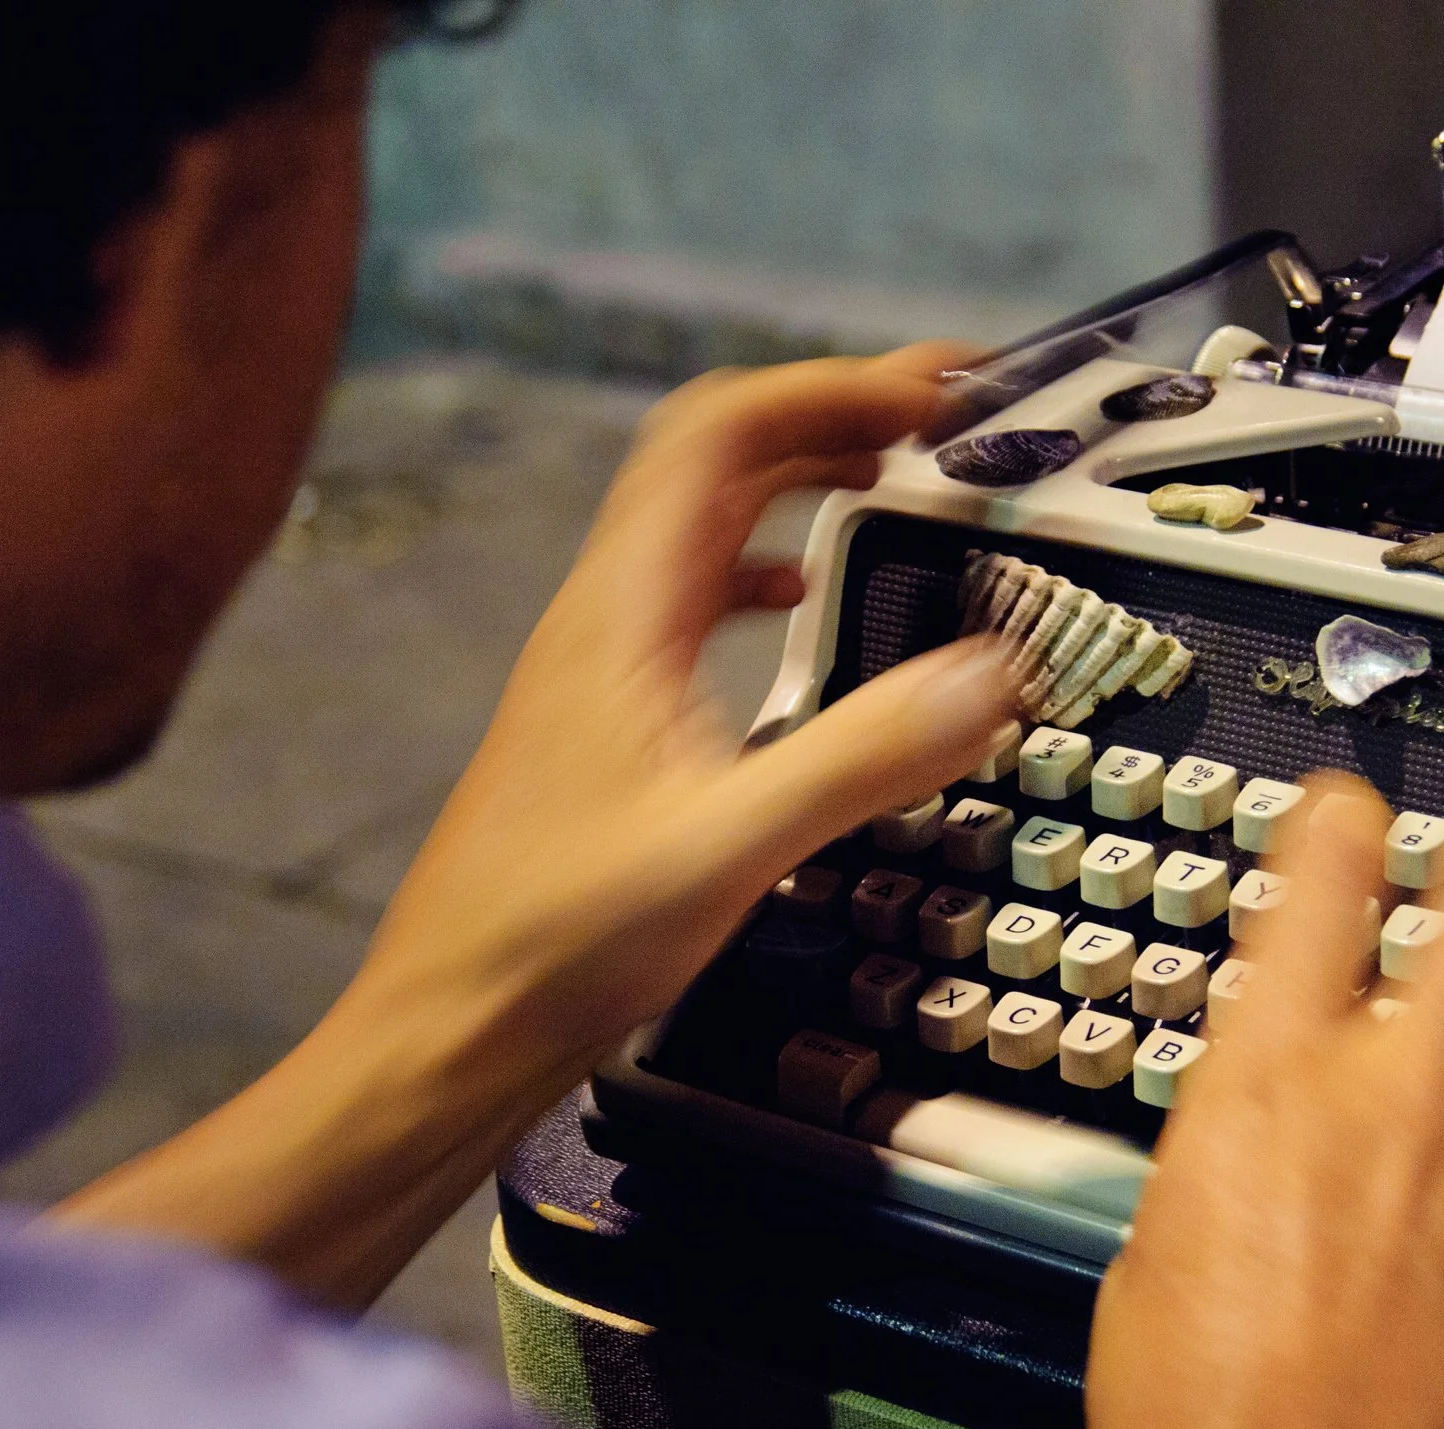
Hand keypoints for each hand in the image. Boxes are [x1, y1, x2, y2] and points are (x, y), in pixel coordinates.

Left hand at [55, 346, 1019, 1302]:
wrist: (447, 1026)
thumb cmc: (561, 940)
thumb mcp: (732, 848)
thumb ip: (864, 754)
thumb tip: (996, 670)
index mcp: (623, 612)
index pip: (722, 432)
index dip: (832, 385)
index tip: (942, 392)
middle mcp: (603, 615)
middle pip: (712, 455)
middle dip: (828, 412)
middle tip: (944, 418)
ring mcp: (596, 664)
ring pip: (699, 523)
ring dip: (797, 480)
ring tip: (899, 481)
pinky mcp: (603, 719)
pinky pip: (689, 598)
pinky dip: (761, 568)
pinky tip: (804, 604)